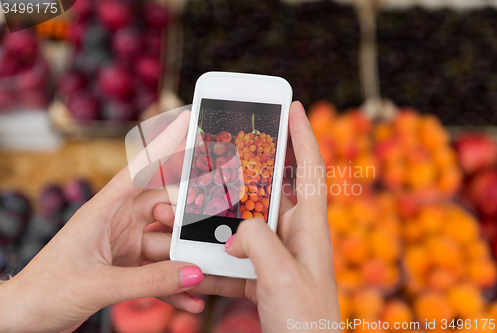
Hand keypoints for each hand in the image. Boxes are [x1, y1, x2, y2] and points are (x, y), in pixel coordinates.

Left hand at [0, 111, 206, 332]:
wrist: (24, 319)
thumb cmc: (46, 292)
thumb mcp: (100, 285)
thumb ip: (151, 282)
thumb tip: (194, 274)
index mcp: (103, 210)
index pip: (140, 170)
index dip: (164, 144)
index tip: (186, 122)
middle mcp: (117, 222)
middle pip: (164, 208)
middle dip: (188, 218)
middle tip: (212, 225)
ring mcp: (124, 245)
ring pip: (166, 242)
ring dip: (183, 260)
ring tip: (204, 275)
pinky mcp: (127, 267)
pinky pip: (158, 272)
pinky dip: (173, 284)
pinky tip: (190, 297)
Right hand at [194, 102, 340, 331]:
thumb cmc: (306, 323)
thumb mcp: (282, 276)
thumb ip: (258, 241)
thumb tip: (237, 230)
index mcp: (310, 228)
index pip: (310, 169)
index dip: (302, 135)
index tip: (293, 106)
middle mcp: (294, 236)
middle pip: (271, 189)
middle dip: (251, 167)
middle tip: (230, 144)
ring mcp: (276, 255)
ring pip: (246, 221)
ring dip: (223, 212)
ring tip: (199, 198)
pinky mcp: (261, 275)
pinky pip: (233, 253)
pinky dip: (213, 251)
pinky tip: (191, 250)